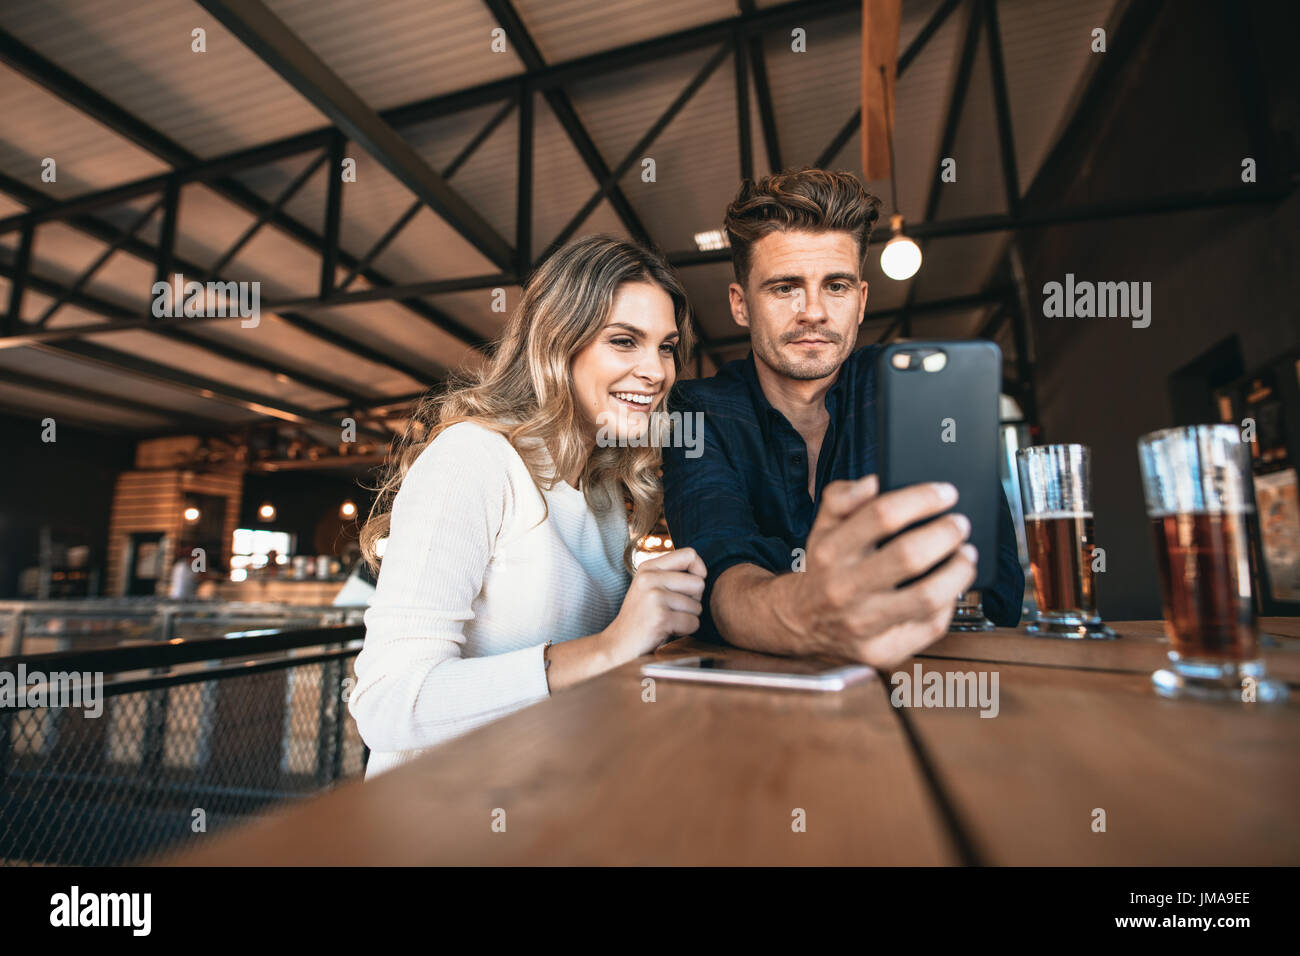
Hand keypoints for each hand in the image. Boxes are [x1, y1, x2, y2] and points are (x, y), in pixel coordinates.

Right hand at [599, 547, 706, 663]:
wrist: (619, 644)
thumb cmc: (642, 617)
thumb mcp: (650, 587)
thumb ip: (671, 575)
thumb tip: (703, 573)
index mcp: (648, 567)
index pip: (689, 554)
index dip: (699, 570)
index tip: (691, 586)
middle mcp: (650, 578)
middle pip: (698, 583)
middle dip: (694, 600)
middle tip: (673, 609)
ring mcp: (654, 597)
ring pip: (697, 606)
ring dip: (688, 618)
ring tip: (667, 620)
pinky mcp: (661, 617)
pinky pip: (693, 623)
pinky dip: (685, 631)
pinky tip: (667, 630)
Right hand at [788, 475, 976, 668]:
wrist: (802, 621)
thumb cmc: (824, 569)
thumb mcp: (823, 526)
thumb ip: (842, 496)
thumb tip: (874, 482)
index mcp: (830, 551)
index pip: (882, 516)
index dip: (922, 499)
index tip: (946, 493)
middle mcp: (844, 588)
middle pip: (909, 556)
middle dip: (946, 534)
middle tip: (960, 524)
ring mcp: (863, 624)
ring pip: (927, 597)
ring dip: (959, 571)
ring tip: (966, 554)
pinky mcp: (882, 651)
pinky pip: (930, 627)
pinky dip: (950, 603)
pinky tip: (951, 587)